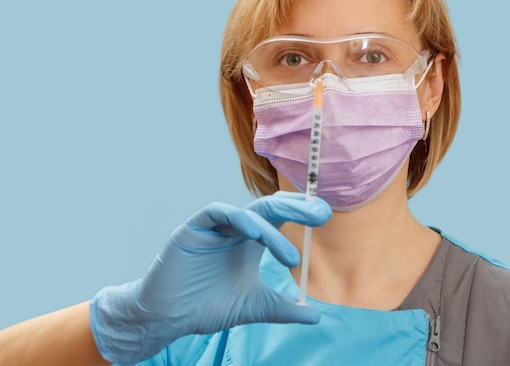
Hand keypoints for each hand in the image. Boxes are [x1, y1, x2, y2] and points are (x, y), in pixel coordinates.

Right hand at [89, 191, 331, 364]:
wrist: (168, 318)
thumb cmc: (207, 307)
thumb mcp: (255, 307)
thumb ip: (283, 308)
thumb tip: (317, 315)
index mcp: (250, 241)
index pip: (279, 216)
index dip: (300, 211)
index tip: (325, 214)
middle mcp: (235, 229)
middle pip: (269, 207)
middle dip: (296, 208)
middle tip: (320, 213)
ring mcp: (214, 227)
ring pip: (248, 213)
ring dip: (272, 230)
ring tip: (291, 258)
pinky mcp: (193, 228)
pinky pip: (217, 212)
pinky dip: (238, 219)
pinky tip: (255, 233)